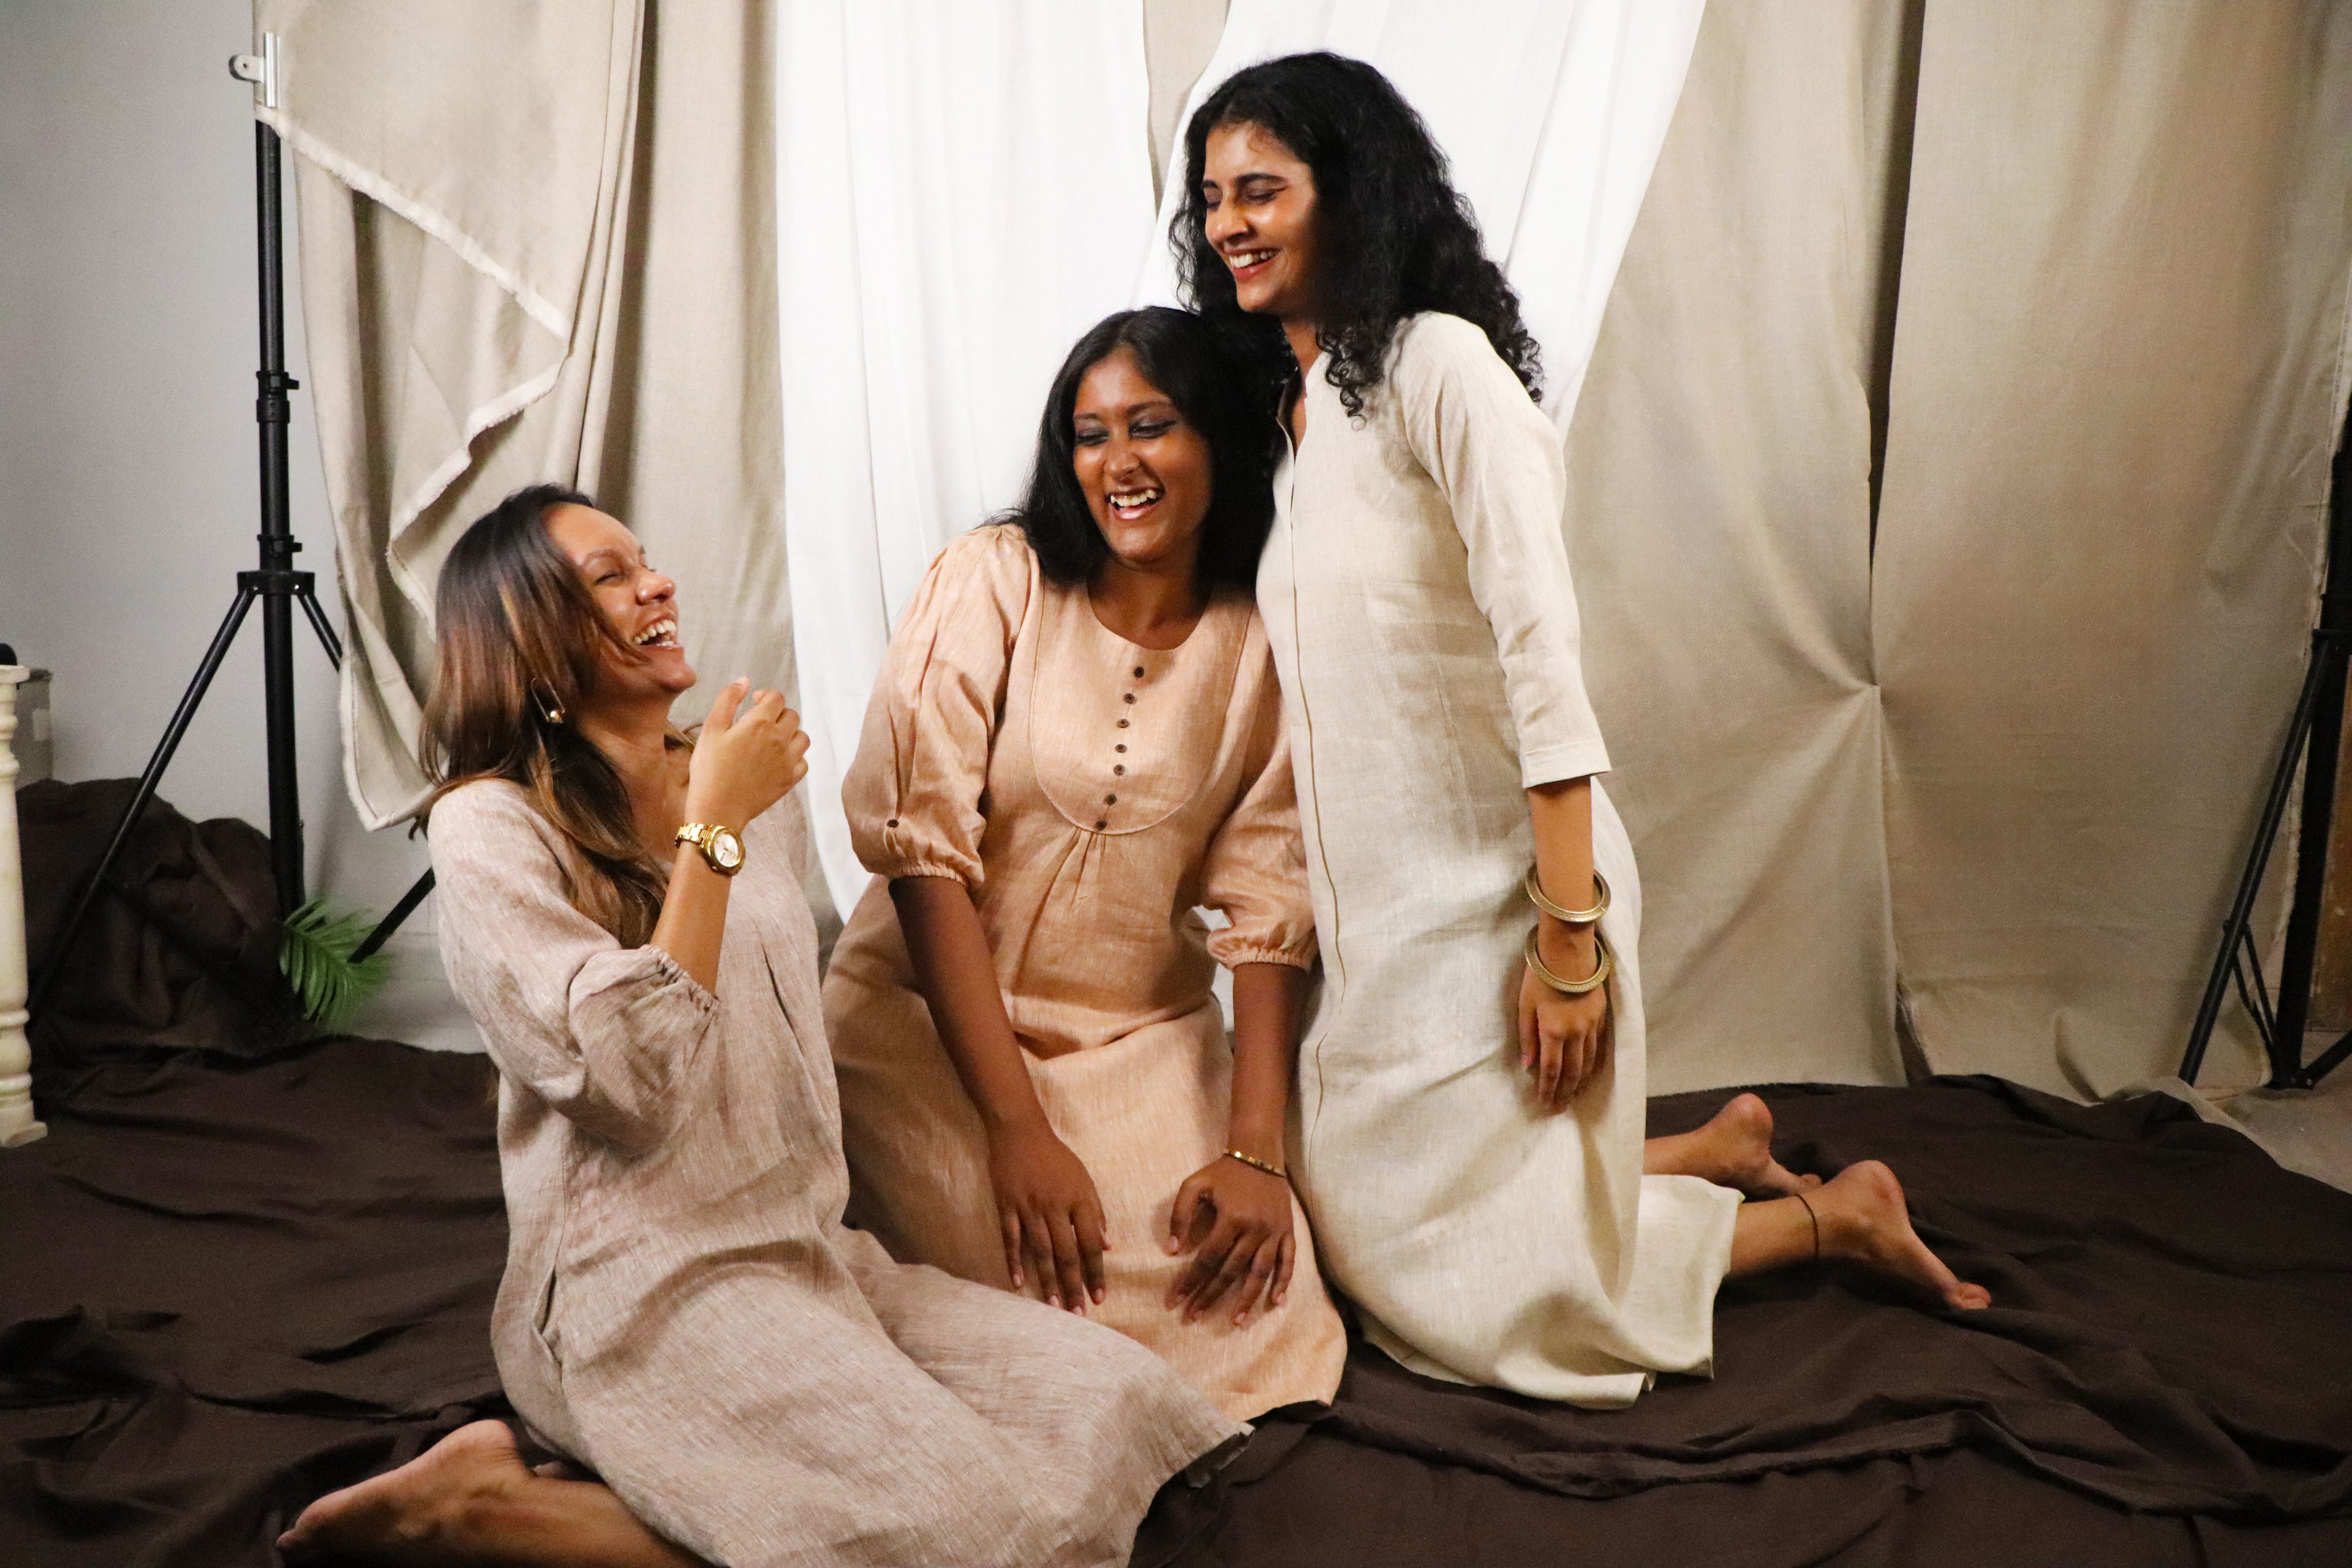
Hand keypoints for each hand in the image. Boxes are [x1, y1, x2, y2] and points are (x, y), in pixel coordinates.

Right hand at [683, 679, 808, 830]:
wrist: (717, 809)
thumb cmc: (709, 769)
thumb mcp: (711, 728)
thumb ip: (728, 699)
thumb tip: (744, 682)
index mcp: (759, 723)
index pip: (777, 698)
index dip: (766, 696)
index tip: (755, 702)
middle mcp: (779, 739)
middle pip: (792, 715)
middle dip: (777, 713)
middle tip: (760, 723)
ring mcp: (788, 761)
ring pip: (802, 737)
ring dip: (790, 733)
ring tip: (771, 740)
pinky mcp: (790, 780)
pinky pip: (803, 761)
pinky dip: (794, 756)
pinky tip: (778, 760)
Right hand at [987, 1119, 1106, 1313]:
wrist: (1021, 1131)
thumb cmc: (1056, 1157)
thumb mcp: (1083, 1179)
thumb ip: (1095, 1212)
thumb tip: (1107, 1246)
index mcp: (1078, 1199)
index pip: (1090, 1243)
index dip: (1096, 1271)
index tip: (1100, 1297)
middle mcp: (1055, 1206)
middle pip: (1066, 1253)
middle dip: (1074, 1286)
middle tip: (1078, 1313)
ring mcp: (1028, 1207)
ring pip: (1040, 1252)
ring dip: (1048, 1281)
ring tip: (1054, 1308)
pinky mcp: (1007, 1206)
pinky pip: (1011, 1239)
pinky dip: (1014, 1262)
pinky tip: (1018, 1284)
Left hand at [1164, 1154, 1295, 1324]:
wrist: (1260, 1154)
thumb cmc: (1223, 1172)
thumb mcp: (1194, 1184)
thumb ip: (1180, 1214)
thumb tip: (1173, 1250)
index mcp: (1231, 1218)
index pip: (1207, 1259)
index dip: (1190, 1281)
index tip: (1175, 1301)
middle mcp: (1254, 1229)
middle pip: (1230, 1271)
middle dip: (1210, 1296)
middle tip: (1194, 1316)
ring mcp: (1274, 1232)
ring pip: (1260, 1272)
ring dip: (1248, 1299)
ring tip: (1235, 1321)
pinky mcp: (1288, 1231)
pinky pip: (1288, 1261)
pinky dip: (1284, 1282)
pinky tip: (1277, 1302)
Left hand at [1519, 920, 1610, 1113]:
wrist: (1570, 952)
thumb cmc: (1540, 975)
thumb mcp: (1525, 1005)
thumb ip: (1527, 1037)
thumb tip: (1528, 1066)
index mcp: (1553, 1032)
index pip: (1551, 1070)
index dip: (1548, 1090)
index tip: (1545, 1106)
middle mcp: (1575, 1033)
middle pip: (1572, 1072)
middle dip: (1565, 1093)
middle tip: (1559, 1109)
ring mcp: (1591, 1025)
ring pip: (1588, 1062)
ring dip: (1580, 1082)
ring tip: (1574, 1096)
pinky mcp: (1601, 1016)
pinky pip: (1599, 1047)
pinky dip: (1594, 1064)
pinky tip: (1590, 1072)